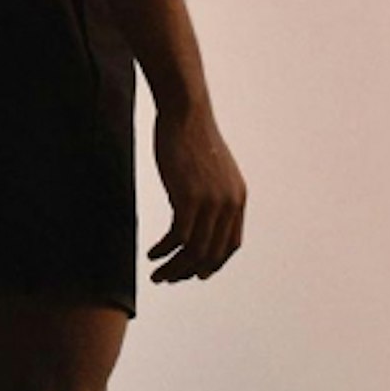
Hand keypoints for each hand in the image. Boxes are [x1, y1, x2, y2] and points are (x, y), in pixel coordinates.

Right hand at [147, 103, 246, 284]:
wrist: (186, 111)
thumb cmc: (193, 136)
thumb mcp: (213, 170)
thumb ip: (212, 195)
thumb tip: (197, 217)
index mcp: (238, 198)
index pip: (231, 245)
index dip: (214, 263)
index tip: (195, 273)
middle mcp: (229, 204)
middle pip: (212, 254)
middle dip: (189, 272)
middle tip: (170, 279)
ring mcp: (211, 202)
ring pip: (194, 251)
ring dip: (174, 268)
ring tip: (157, 275)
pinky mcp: (189, 198)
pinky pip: (178, 238)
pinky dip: (164, 251)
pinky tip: (152, 253)